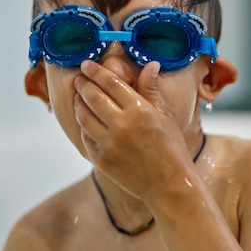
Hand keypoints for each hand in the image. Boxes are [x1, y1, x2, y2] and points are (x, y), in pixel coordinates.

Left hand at [73, 60, 194, 200]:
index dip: (96, 71)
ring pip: (84, 117)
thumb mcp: (166, 115)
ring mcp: (109, 144)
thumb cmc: (172, 148)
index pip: (110, 83)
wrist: (169, 185)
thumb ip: (152, 89)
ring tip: (79, 97)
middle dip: (83, 85)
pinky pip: (86, 137)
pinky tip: (86, 120)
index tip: (87, 65)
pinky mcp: (101, 160)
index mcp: (139, 110)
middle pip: (93, 97)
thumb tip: (150, 65)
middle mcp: (121, 126)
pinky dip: (84, 126)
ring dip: (79, 104)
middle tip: (79, 79)